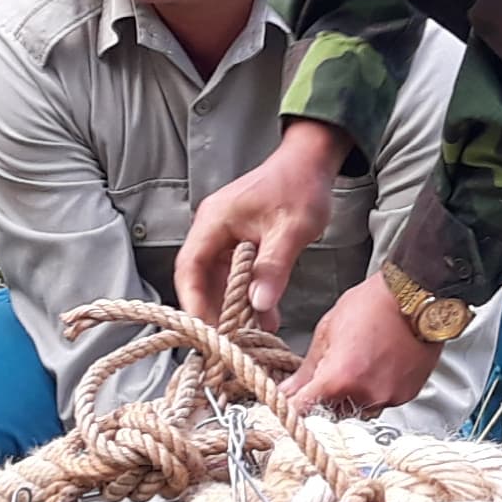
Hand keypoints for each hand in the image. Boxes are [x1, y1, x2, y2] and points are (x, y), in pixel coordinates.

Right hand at [177, 120, 350, 324]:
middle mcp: (212, 228)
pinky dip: (246, 293)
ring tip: (250, 333)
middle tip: (228, 340)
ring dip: (232, 305)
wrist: (312, 161)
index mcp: (214, 220)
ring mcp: (224, 234)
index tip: (207, 330)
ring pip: (217, 278)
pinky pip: (234, 273)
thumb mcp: (292, 229)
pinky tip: (264, 313)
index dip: (193, 301)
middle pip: (198, 277)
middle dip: (213, 309)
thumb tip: (259, 304)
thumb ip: (274, 267)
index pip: (189, 267)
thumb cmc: (301, 185)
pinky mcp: (239, 240)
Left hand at [284, 273, 441, 419]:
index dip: (295, 405)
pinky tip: (377, 366)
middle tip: (331, 372)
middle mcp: (365, 393)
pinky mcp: (406, 395)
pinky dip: (375, 391)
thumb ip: (307, 369)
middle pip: (332, 414)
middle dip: (325, 400)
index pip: (305, 409)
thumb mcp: (327, 331)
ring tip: (358, 365)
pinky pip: (382, 402)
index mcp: (340, 377)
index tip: (293, 401)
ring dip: (352, 398)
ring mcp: (388, 396)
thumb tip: (289, 389)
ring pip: (358, 410)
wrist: (416, 297)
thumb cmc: (373, 305)